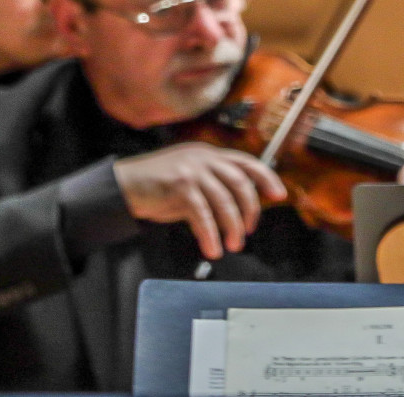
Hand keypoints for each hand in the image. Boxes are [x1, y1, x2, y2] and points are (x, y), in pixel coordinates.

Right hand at [113, 143, 286, 260]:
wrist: (124, 185)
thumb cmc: (157, 185)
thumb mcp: (190, 178)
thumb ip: (213, 186)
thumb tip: (238, 209)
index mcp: (209, 155)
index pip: (246, 162)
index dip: (266, 178)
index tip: (279, 195)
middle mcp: (204, 158)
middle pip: (240, 182)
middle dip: (250, 210)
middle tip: (247, 231)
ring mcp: (192, 170)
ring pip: (225, 200)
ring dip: (232, 227)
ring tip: (231, 244)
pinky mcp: (180, 186)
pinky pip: (203, 214)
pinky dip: (210, 234)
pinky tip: (211, 248)